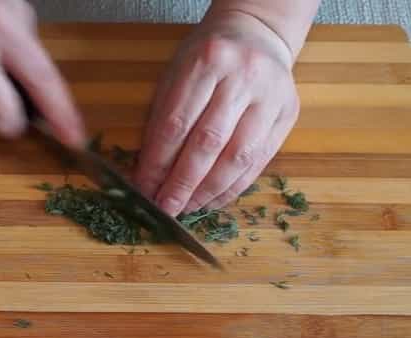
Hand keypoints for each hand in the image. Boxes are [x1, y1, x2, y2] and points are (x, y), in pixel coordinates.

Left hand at [133, 11, 300, 215]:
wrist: (257, 35)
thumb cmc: (206, 58)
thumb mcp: (176, 73)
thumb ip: (163, 117)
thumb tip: (148, 171)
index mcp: (207, 62)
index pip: (176, 123)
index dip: (158, 162)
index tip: (143, 187)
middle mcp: (243, 77)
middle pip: (208, 142)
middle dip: (182, 183)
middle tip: (165, 207)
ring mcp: (270, 96)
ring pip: (238, 156)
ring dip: (209, 190)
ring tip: (187, 207)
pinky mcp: (288, 113)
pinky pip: (259, 161)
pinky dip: (233, 187)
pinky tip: (213, 200)